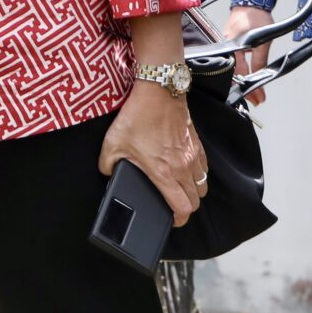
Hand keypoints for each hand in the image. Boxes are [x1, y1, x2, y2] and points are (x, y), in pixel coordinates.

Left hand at [100, 81, 206, 226]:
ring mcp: (193, 155)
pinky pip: (204, 167)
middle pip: (197, 200)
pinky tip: (185, 169)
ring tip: (180, 189)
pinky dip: (198, 173)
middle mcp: (183, 167)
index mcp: (164, 173)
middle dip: (187, 207)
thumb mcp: (112, 143)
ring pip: (202, 184)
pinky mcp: (197, 143)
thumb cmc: (137, 117)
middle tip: (175, 206)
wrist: (158, 91)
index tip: (172, 221)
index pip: (183, 208)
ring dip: (194, 191)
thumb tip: (107, 173)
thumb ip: (107, 164)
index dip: (179, 220)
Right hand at [226, 5, 275, 104]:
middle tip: (255, 99)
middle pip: (232, 74)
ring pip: (231, 68)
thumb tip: (261, 76)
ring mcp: (226, 45)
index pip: (241, 73)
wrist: (251, 1)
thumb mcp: (263, 40)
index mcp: (234, 46)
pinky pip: (231, 60)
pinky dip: (238, 71)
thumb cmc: (256, 16)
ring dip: (241, 81)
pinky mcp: (228, 42)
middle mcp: (226, 47)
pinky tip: (244, 77)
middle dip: (243, 88)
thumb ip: (260, 59)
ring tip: (252, 92)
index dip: (250, 87)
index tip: (259, 98)